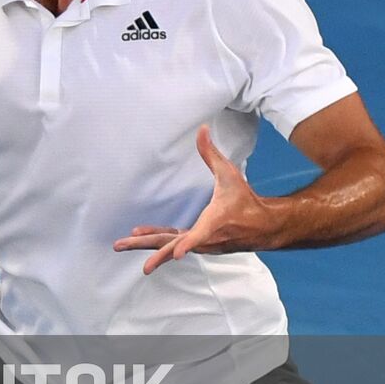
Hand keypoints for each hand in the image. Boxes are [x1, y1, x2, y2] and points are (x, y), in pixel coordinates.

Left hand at [113, 126, 274, 274]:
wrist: (264, 226)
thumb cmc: (245, 200)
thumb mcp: (229, 174)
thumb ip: (211, 153)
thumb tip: (202, 129)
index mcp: (215, 222)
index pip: (200, 235)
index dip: (187, 244)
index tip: (177, 254)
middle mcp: (206, 238)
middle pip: (171, 245)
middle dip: (146, 246)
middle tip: (120, 245)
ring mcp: (200, 245)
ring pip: (168, 247)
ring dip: (145, 245)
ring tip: (121, 245)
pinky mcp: (197, 245)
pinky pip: (172, 244)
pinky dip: (157, 242)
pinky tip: (139, 236)